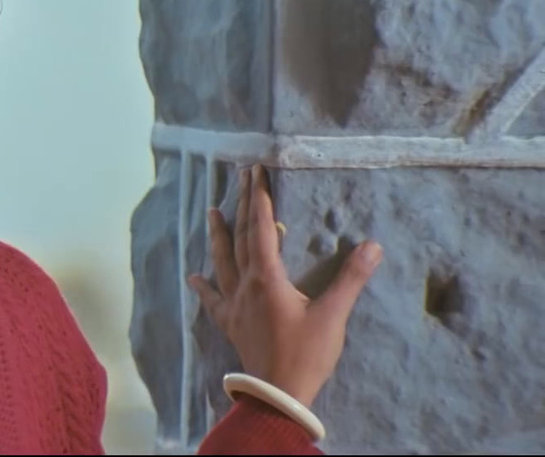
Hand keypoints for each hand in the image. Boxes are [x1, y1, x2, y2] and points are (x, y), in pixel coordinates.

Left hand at [187, 164, 382, 407]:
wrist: (278, 393)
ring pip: (222, 262)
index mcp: (268, 278)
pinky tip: (193, 277)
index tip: (255, 174)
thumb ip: (351, 278)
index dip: (259, 200)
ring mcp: (234, 304)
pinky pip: (213, 300)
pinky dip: (203, 286)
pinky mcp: (230, 323)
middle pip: (241, 238)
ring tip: (211, 212)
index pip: (262, 229)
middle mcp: (245, 285)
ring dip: (218, 236)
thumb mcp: (333, 315)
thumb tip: (372, 245)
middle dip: (242, 206)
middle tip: (239, 177)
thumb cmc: (306, 354)